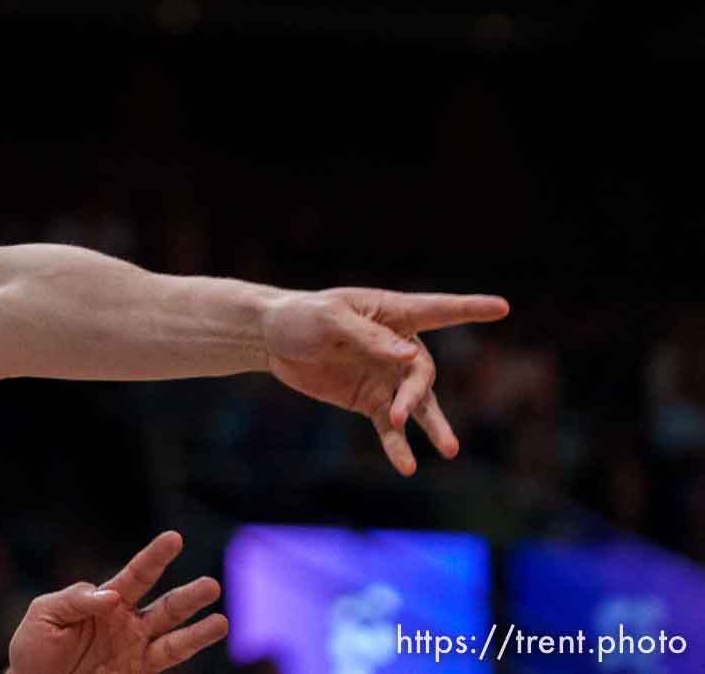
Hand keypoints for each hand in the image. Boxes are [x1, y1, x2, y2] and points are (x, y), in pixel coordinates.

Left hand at [8, 531, 225, 673]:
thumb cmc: (34, 646)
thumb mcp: (44, 613)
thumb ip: (75, 599)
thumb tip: (111, 596)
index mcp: (105, 600)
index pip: (136, 575)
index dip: (154, 557)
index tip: (174, 538)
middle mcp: (127, 622)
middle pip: (165, 605)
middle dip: (188, 596)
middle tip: (212, 585)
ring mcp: (134, 649)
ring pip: (173, 635)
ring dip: (198, 630)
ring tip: (222, 621)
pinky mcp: (136, 672)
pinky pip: (166, 660)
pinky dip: (188, 649)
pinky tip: (207, 637)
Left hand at [262, 287, 508, 474]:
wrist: (272, 340)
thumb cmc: (302, 317)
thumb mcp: (330, 320)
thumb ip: (370, 338)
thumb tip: (409, 357)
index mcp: (392, 313)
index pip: (438, 310)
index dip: (469, 308)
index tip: (502, 307)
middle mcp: (398, 346)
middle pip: (421, 372)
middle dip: (415, 394)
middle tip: (401, 412)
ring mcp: (387, 376)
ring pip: (418, 405)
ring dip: (431, 426)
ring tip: (448, 450)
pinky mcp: (371, 401)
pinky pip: (391, 428)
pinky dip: (398, 446)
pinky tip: (406, 466)